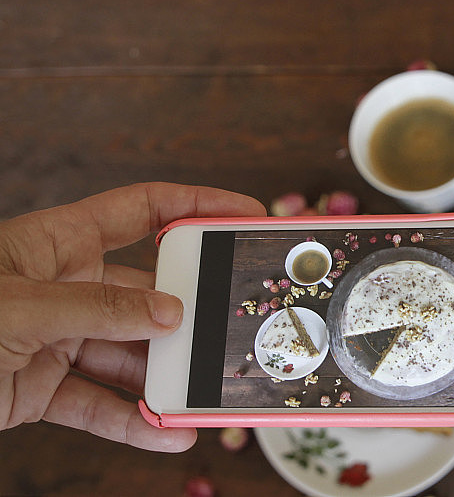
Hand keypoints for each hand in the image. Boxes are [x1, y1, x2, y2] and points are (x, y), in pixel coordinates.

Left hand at [0, 182, 265, 451]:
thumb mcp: (18, 307)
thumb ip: (98, 309)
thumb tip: (168, 313)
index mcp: (58, 243)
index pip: (142, 210)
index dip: (196, 206)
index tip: (243, 214)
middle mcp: (66, 287)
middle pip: (147, 291)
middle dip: (191, 311)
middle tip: (234, 323)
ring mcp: (57, 339)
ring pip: (130, 355)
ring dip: (166, 379)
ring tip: (205, 395)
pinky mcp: (42, 389)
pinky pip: (100, 404)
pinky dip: (133, 422)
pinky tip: (167, 435)